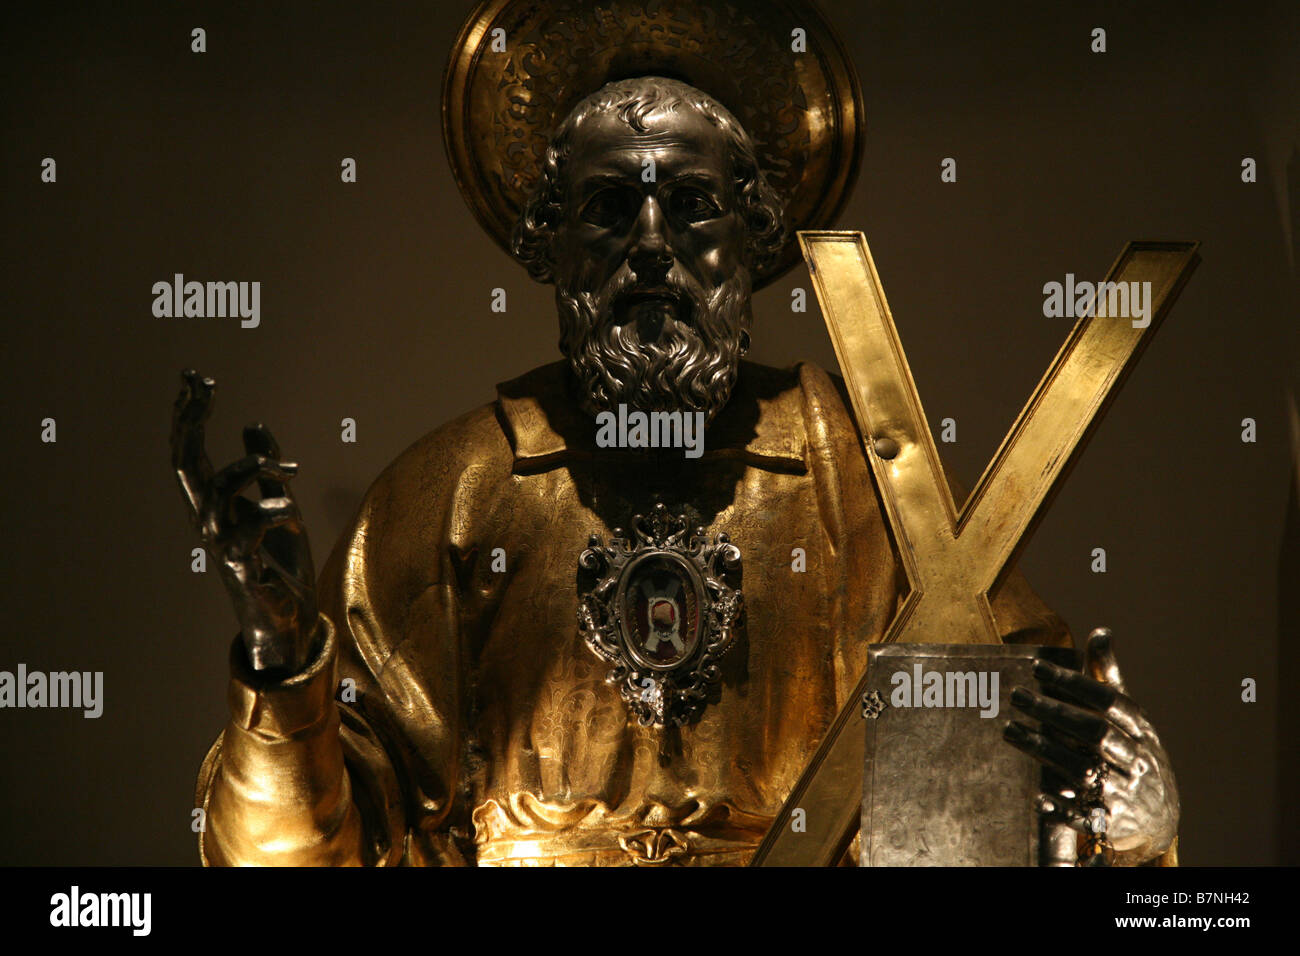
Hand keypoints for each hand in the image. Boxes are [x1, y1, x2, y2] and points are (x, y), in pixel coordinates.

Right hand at [171, 369, 318, 675]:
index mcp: (216, 504)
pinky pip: (247, 533)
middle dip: (191, 421)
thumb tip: (253, 424)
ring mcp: (222, 545)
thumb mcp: (281, 502)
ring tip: (286, 469)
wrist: (290, 615)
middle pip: (186, 464)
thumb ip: (268, 469)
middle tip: (203, 386)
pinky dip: (269, 514)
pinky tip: (288, 508)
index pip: (191, 452)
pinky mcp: (243, 568)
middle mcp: (209, 521)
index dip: (190, 415)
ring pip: (215, 494)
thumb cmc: (280, 561)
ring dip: (251, 469)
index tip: (195, 378)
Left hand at [1004, 628, 1178, 864]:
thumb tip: (1100, 631)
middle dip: (1054, 712)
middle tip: (1017, 695)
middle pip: (1095, 732)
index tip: (1036, 667)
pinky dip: (1063, 807)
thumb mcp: (1128, 718)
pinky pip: (1086, 816)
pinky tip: (1037, 795)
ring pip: (1084, 769)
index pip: (1109, 700)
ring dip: (1044, 749)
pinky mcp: (1110, 822)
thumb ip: (1109, 677)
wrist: (1159, 818)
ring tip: (1008, 729)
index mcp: (1141, 730)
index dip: (1074, 683)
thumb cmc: (1133, 753)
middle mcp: (1136, 760)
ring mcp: (1125, 793)